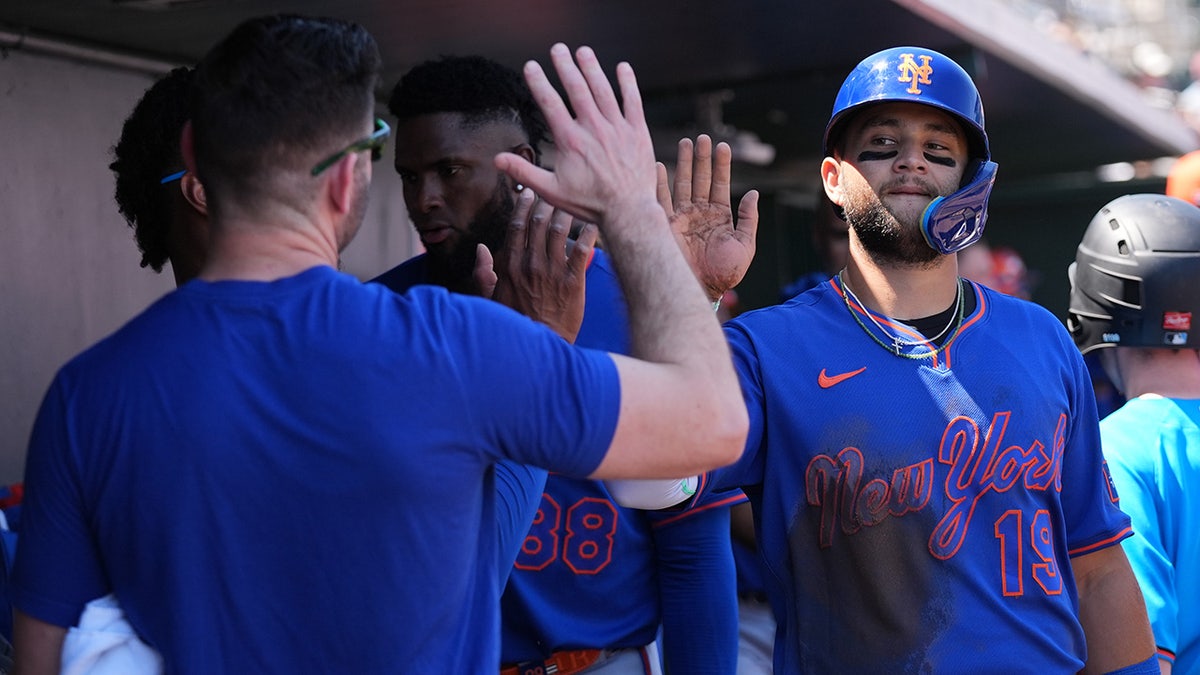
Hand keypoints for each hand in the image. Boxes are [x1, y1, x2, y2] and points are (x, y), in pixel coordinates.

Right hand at [489, 188, 598, 342]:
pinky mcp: (573, 282)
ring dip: (566, 213)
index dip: (523, 206)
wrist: (542, 343)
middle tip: (555, 191)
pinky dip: (588, 234)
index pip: (516, 227)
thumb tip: (481, 249)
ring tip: (574, 202)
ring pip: (560, 232)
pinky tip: (594, 224)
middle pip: (539, 224)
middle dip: (547, 202)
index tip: (528, 193)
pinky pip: (582, 250)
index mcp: (511, 265)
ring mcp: (553, 272)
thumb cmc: (516, 322)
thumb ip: (483, 273)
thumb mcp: (491, 299)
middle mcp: (531, 264)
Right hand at [494, 44, 657, 228]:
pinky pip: (633, 101)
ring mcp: (617, 128)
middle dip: (565, 66)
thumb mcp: (551, 191)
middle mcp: (593, 129)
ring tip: (583, 51)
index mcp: (570, 140)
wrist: (628, 212)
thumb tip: (497, 160)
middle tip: (558, 49)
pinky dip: (627, 83)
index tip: (530, 66)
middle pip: (576, 89)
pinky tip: (622, 67)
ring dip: (592, 68)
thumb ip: (524, 172)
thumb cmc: (589, 204)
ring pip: (603, 90)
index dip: (538, 82)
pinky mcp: (637, 132)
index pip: (550, 103)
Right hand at [657, 135, 759, 300]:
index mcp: (719, 216)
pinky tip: (657, 165)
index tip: (722, 147)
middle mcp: (699, 214)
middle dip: (701, 158)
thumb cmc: (725, 274)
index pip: (720, 184)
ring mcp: (681, 218)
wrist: (701, 291)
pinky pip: (660, 200)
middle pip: (700, 179)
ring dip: (683, 164)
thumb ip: (748, 219)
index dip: (721, 166)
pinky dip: (658, 183)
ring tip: (685, 143)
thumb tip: (753, 194)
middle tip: (702, 138)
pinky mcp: (665, 225)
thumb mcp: (745, 246)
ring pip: (681, 184)